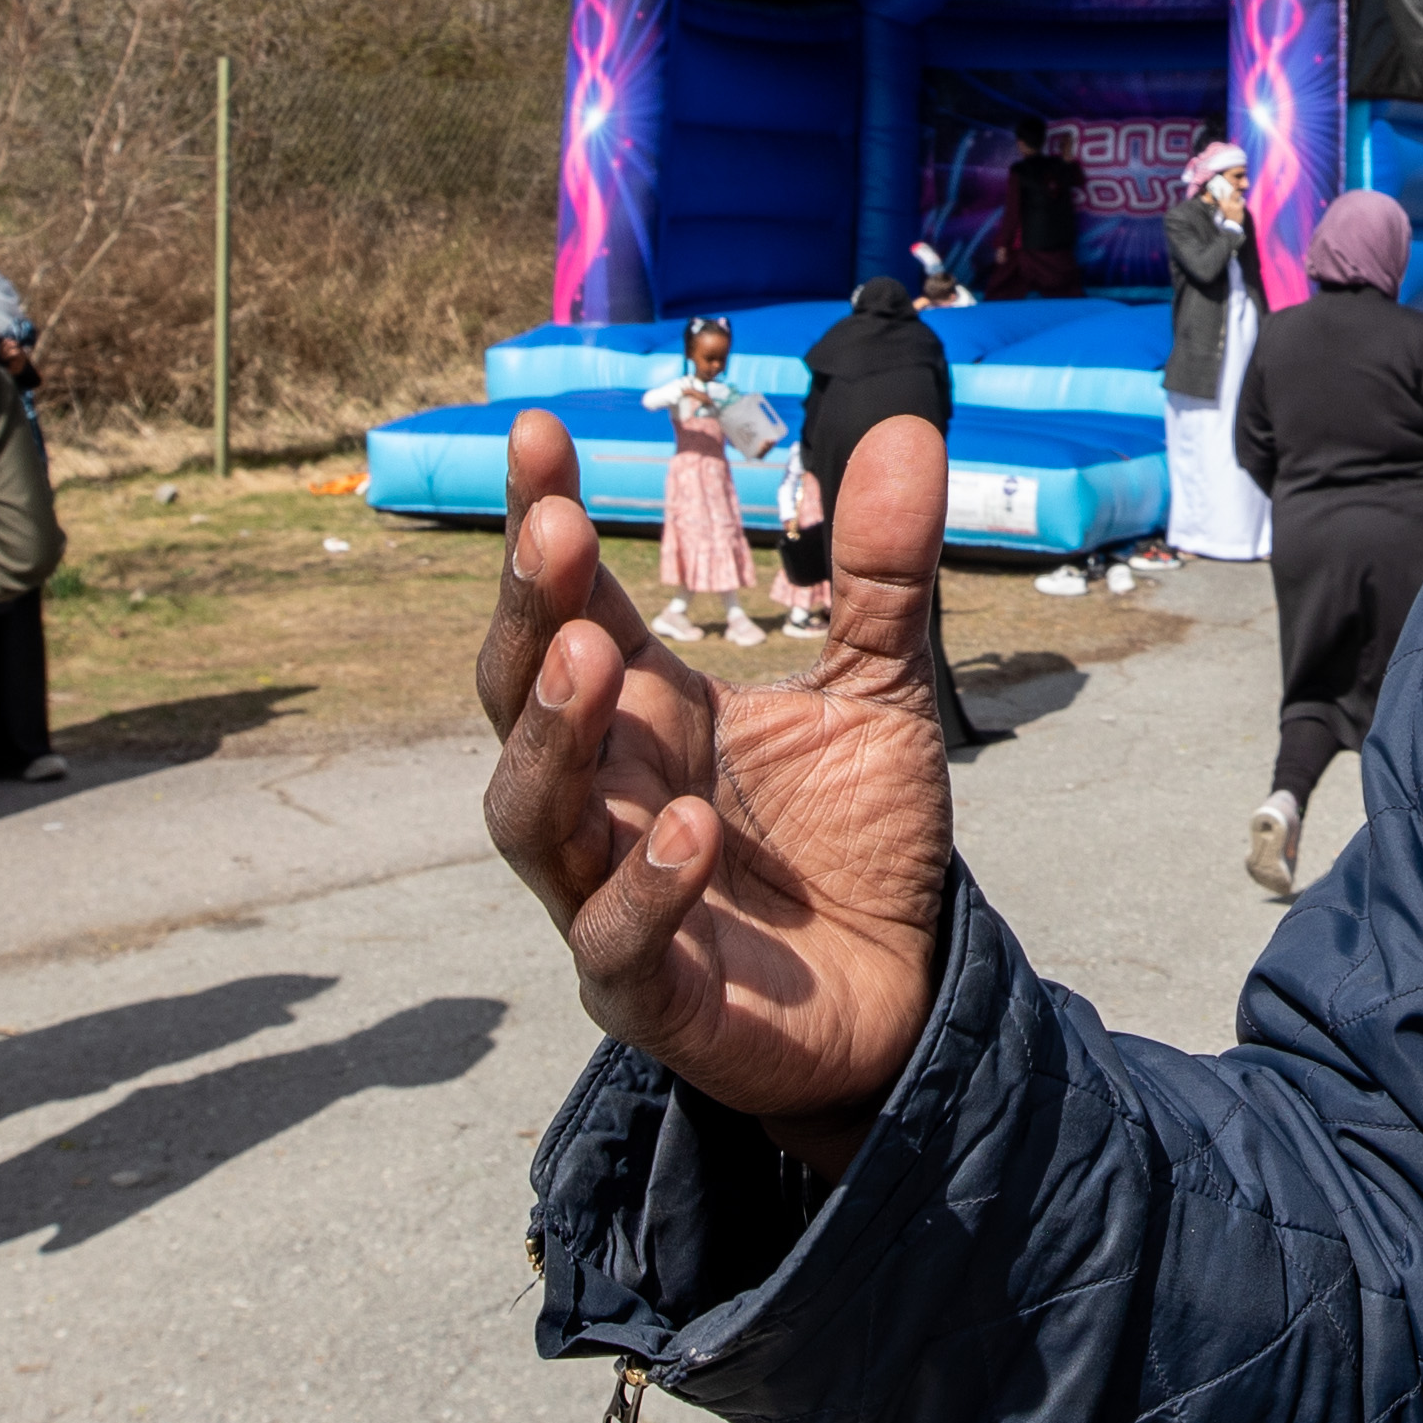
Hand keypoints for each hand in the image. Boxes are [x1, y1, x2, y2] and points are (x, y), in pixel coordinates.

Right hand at [478, 405, 949, 1166]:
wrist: (903, 996)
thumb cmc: (853, 842)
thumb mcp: (881, 691)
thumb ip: (881, 574)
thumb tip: (906, 426)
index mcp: (644, 711)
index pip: (566, 606)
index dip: (539, 524)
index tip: (539, 431)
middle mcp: (605, 793)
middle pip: (517, 695)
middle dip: (527, 613)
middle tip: (553, 533)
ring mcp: (608, 894)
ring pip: (530, 817)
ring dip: (549, 738)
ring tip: (588, 660)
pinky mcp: (651, 994)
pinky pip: (617, 942)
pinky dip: (643, 887)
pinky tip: (688, 828)